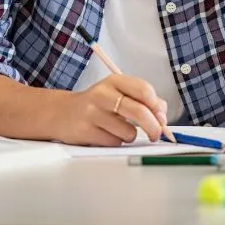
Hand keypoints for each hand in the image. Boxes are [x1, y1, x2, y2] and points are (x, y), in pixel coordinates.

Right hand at [52, 74, 167, 146]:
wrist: (62, 113)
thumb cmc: (98, 104)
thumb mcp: (118, 93)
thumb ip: (142, 100)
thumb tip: (162, 117)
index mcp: (114, 81)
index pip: (144, 90)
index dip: (157, 106)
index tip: (161, 117)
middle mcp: (103, 94)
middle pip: (139, 111)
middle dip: (153, 127)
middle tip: (156, 134)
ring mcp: (93, 112)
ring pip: (128, 132)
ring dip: (129, 136)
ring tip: (117, 129)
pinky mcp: (86, 131)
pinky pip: (114, 142)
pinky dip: (115, 142)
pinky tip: (104, 134)